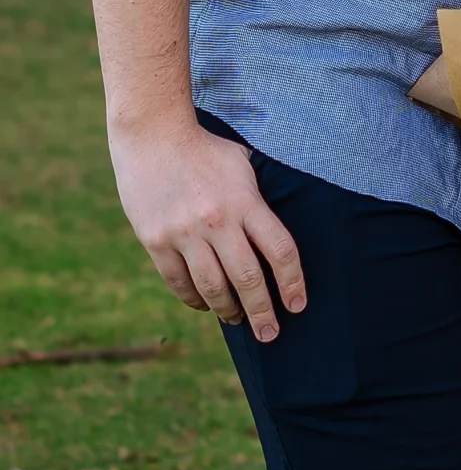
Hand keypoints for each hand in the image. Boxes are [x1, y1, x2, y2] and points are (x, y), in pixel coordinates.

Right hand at [110, 120, 305, 342]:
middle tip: (270, 334)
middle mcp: (217, 221)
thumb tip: (274, 232)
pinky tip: (206, 305)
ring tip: (238, 320)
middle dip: (263, 313)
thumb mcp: (243, 164)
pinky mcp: (156, 242)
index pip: (279, 250)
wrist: (153, 135)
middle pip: (248, 279)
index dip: (293, 282)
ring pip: (213, 288)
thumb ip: (258, 199)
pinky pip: (180, 283)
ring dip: (229, 311)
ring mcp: (185, 234)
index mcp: (245, 201)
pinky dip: (195, 300)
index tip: (298, 305)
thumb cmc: (206, 149)